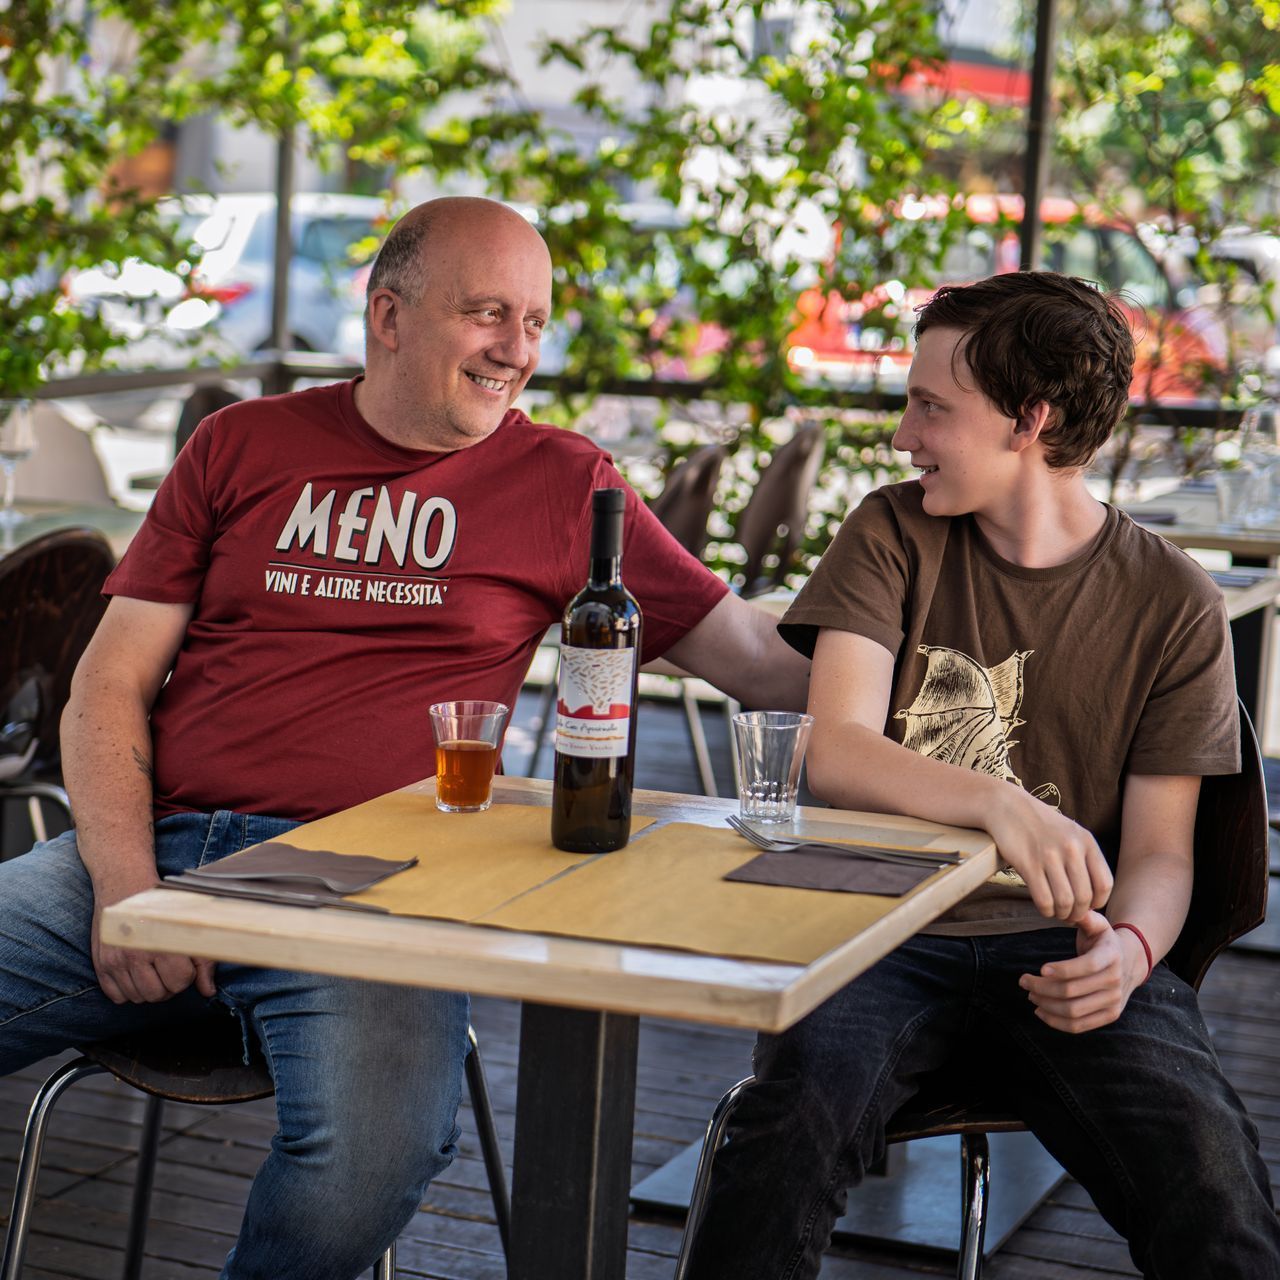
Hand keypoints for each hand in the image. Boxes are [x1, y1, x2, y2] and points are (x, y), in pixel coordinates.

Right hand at [90, 873, 216, 1004]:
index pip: (180, 980)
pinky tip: (136, 974)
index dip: (187, 975)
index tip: (185, 963)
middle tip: (170, 970)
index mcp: (160, 942)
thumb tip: (208, 991)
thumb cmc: (160, 903)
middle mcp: (135, 955)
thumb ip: (202, 960)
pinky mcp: (101, 965)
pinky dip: (127, 991)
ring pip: (137, 997)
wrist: (124, 882)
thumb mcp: (187, 924)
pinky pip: (116, 996)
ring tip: (154, 971)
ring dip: (149, 989)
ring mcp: (115, 961)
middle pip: (158, 994)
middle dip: (169, 986)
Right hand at [987, 786, 1112, 922]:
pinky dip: (1046, 910)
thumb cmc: (1040, 825)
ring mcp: (1049, 856)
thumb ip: (1084, 860)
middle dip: (1078, 913)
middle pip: (1084, 897)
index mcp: (1086, 841)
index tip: (1086, 906)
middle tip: (1069, 915)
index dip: (1097, 903)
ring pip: (1065, 901)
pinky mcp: (1028, 863)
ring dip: (1061, 914)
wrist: (1007, 806)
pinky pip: (1044, 899)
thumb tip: (1093, 898)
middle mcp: (1071, 848)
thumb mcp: (1070, 833)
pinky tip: (1044, 907)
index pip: (1104, 884)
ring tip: (1056, 912)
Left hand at [1018, 911, 1146, 1032]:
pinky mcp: (1110, 1016)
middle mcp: (1115, 981)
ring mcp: (1114, 1001)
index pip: (1086, 966)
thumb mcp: (1098, 924)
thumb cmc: (1103, 941)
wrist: (1130, 962)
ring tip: (1030, 994)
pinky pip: (1080, 1026)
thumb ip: (1084, 916)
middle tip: (1024, 981)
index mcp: (1111, 956)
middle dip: (1042, 987)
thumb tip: (1068, 911)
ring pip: (1073, 1010)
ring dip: (1046, 1005)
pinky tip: (1041, 1011)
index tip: (1040, 968)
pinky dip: (1056, 1022)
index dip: (1062, 969)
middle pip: (1072, 991)